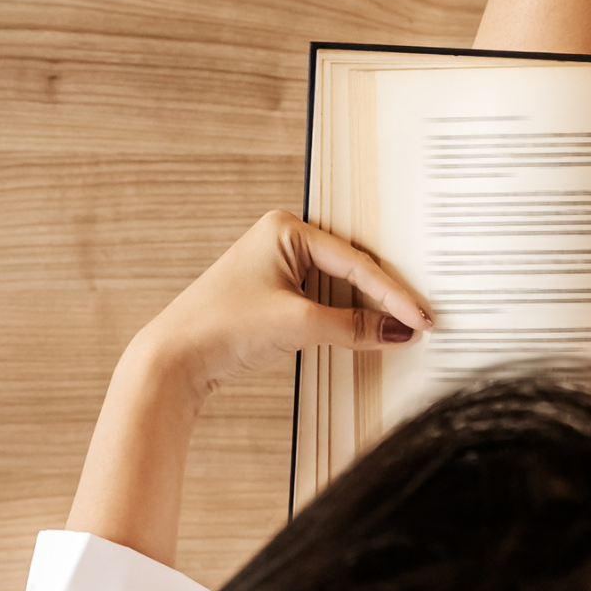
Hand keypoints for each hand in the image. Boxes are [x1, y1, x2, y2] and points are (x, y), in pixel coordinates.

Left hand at [134, 209, 432, 406]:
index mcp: (286, 228)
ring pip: (341, 287)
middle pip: (352, 270)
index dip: (392, 294)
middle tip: (420, 320)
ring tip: (401, 328)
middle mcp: (284, 240)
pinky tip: (368, 332)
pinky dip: (347, 319)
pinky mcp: (276, 295)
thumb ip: (354, 327)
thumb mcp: (298, 325)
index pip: (355, 263)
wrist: (171, 362)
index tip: (419, 317)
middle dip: (385, 298)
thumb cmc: (219, 328)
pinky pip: (325, 302)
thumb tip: (398, 332)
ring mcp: (279, 267)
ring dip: (368, 310)